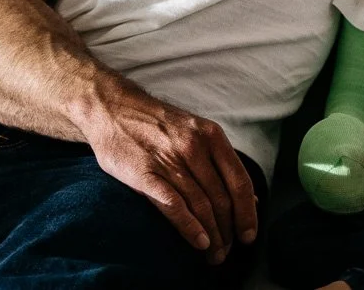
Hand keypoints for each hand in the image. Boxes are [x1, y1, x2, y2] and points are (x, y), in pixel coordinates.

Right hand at [79, 83, 257, 264]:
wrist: (113, 108)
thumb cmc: (158, 126)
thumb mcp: (196, 132)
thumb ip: (221, 163)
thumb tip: (251, 198)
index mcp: (211, 136)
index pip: (239, 181)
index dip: (248, 212)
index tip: (249, 234)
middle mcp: (193, 146)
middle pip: (221, 198)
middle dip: (229, 230)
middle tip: (228, 252)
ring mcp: (168, 160)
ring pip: (201, 205)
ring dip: (212, 235)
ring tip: (214, 254)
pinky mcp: (144, 173)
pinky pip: (173, 204)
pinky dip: (189, 226)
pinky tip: (199, 242)